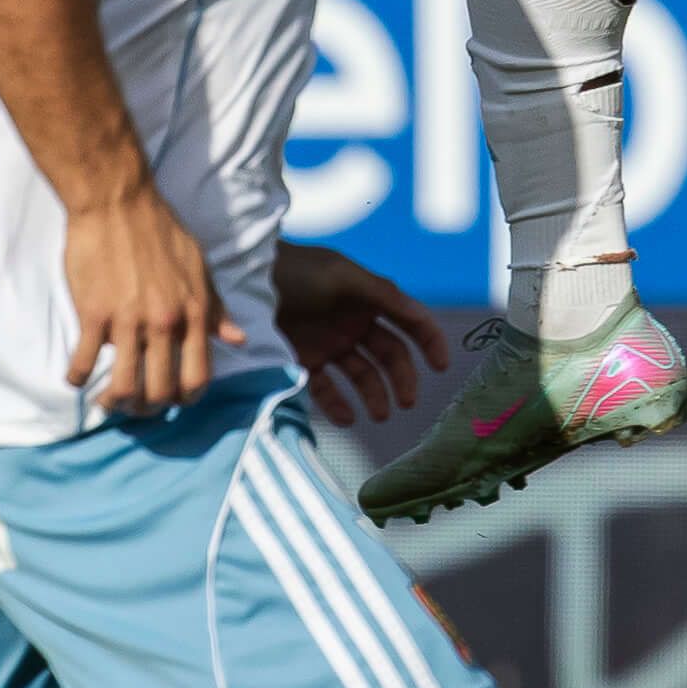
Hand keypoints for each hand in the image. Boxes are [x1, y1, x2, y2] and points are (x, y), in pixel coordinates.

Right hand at [63, 182, 233, 415]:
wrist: (117, 201)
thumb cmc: (161, 230)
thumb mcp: (199, 267)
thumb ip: (217, 309)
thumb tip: (238, 339)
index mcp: (193, 314)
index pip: (198, 377)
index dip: (187, 398)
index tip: (174, 398)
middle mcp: (164, 324)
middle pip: (160, 392)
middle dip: (148, 408)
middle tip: (137, 404)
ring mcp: (128, 322)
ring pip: (124, 387)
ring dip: (115, 402)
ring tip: (108, 399)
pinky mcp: (94, 314)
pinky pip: (84, 362)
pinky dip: (77, 377)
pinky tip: (75, 376)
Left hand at [274, 242, 448, 426]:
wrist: (244, 280)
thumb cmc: (295, 270)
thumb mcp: (341, 275)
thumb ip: (382, 293)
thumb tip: (419, 315)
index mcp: (369, 297)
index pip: (410, 320)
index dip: (430, 341)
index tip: (442, 366)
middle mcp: (354, 322)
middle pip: (391, 354)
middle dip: (403, 378)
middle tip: (406, 403)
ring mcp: (330, 343)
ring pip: (363, 375)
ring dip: (375, 395)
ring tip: (378, 414)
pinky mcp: (305, 360)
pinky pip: (327, 388)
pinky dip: (339, 404)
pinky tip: (348, 417)